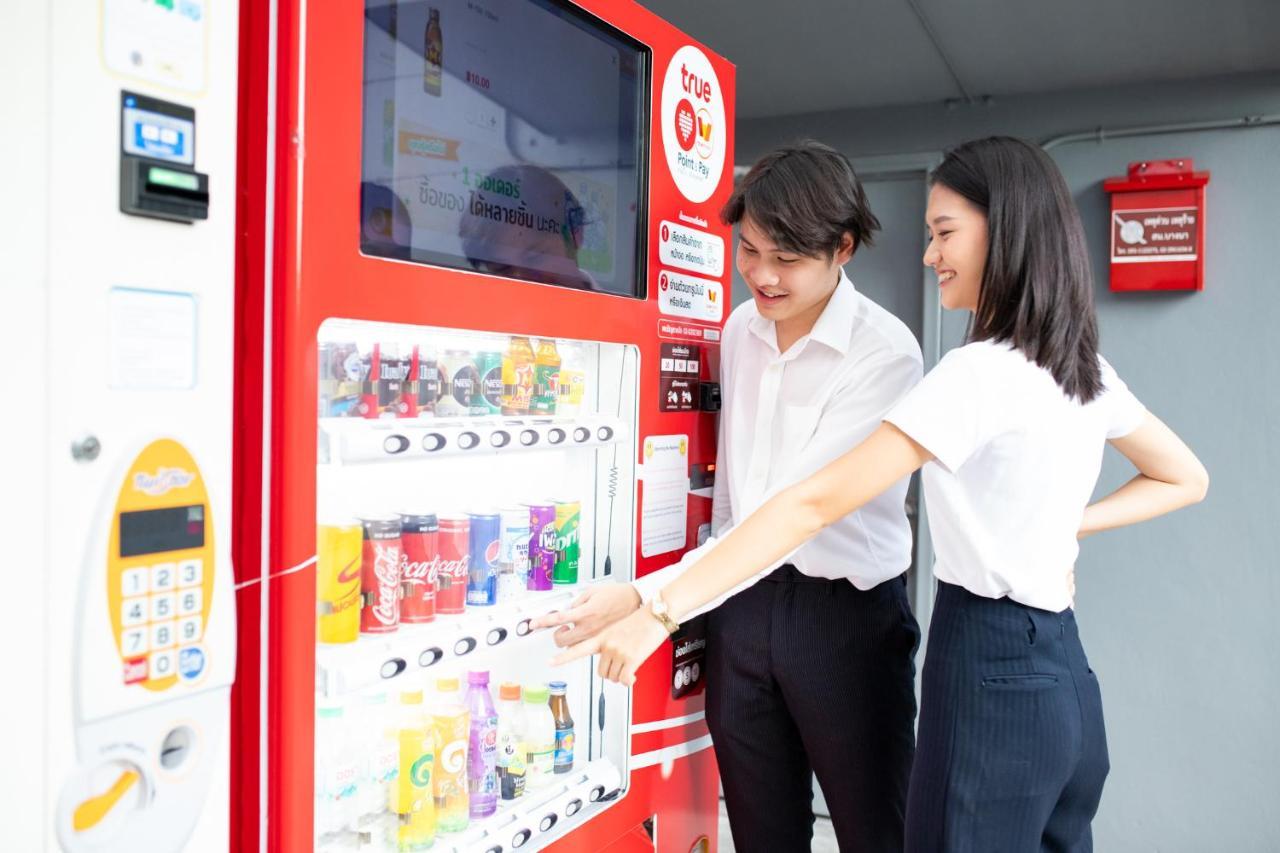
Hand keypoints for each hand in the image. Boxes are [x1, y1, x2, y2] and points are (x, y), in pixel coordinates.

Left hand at [529, 583, 641, 647]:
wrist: (638, 602)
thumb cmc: (618, 595)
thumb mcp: (594, 591)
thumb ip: (578, 601)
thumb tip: (569, 610)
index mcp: (586, 612)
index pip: (558, 618)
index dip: (543, 622)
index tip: (533, 624)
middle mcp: (589, 627)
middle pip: (561, 640)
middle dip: (558, 635)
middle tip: (563, 629)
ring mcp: (597, 638)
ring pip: (573, 649)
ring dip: (571, 642)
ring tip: (579, 633)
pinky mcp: (606, 646)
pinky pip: (589, 652)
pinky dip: (587, 646)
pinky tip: (592, 638)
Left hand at [551, 606, 669, 685]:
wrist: (656, 615)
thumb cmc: (639, 618)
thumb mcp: (615, 623)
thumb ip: (604, 636)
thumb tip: (601, 649)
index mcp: (601, 636)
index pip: (576, 648)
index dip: (562, 657)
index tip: (550, 663)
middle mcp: (607, 645)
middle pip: (600, 671)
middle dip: (610, 671)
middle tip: (619, 664)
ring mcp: (618, 652)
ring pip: (613, 677)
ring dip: (621, 675)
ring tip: (629, 663)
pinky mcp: (631, 659)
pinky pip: (624, 680)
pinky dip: (629, 680)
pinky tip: (633, 675)